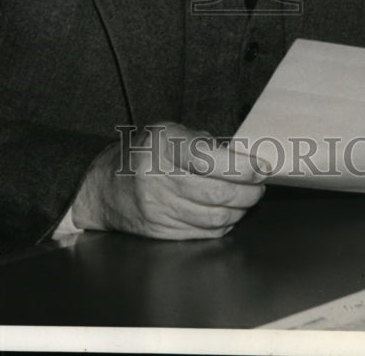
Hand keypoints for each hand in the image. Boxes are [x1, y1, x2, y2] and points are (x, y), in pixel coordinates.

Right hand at [71, 122, 267, 239]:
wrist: (103, 187)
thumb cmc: (142, 154)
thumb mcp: (168, 132)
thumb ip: (201, 142)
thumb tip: (240, 156)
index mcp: (161, 146)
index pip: (209, 159)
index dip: (242, 166)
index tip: (262, 166)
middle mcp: (157, 178)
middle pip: (216, 193)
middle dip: (248, 191)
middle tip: (260, 184)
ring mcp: (158, 208)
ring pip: (214, 216)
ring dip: (240, 209)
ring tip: (247, 198)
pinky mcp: (160, 231)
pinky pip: (203, 232)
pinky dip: (223, 224)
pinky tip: (228, 212)